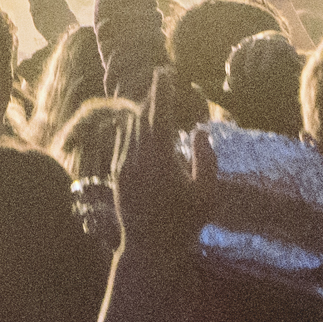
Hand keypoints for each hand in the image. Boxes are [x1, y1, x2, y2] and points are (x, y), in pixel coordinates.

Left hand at [115, 72, 213, 252]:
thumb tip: (200, 131)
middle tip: (162, 80)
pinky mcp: (116, 174)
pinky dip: (132, 127)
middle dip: (152, 96)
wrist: (149, 250)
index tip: (165, 70)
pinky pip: (122, 140)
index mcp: (160, 160)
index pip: (159, 114)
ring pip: (129, 126)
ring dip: (142, 110)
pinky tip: (141, 125)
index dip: (162, 90)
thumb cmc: (184, 224)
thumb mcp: (206, 195)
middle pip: (141, 115)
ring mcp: (122, 166)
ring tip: (155, 101)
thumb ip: (206, 160)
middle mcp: (136, 158)